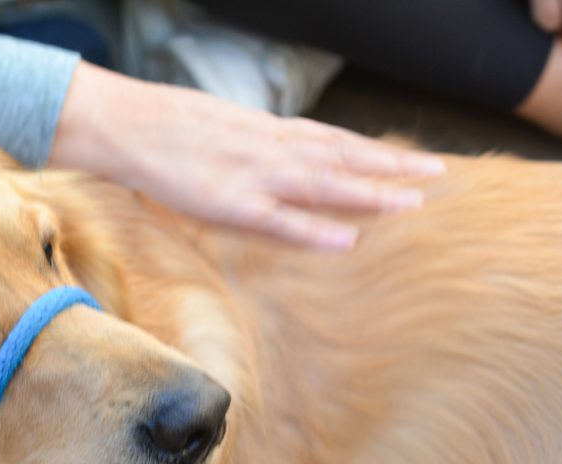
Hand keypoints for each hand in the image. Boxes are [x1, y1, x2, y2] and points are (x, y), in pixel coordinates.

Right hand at [49, 63, 444, 250]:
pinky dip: (316, 230)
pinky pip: (281, 221)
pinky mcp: (229, 203)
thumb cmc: (162, 128)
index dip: (372, 149)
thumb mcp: (217, 129)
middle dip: (390, 166)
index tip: (408, 156)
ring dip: (370, 193)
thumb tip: (275, 154)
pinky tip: (348, 240)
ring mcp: (253, 175)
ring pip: (323, 184)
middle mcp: (269, 148)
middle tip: (437, 174)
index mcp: (265, 131)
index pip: (331, 140)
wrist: (124, 125)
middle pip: (341, 157)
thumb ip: (251, 144)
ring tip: (412, 202)